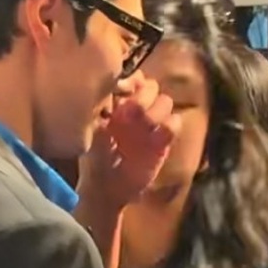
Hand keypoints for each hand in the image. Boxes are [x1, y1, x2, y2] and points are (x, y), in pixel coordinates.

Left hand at [80, 75, 181, 210]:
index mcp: (120, 103)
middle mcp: (138, 110)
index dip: (132, 80)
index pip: (133, 79)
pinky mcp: (164, 141)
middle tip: (130, 113)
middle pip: (152, 86)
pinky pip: (175, 123)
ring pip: (166, 101)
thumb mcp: (92, 133)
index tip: (122, 89)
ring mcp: (153, 125)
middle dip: (143, 96)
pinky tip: (157, 137)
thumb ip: (100, 112)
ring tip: (143, 126)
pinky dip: (169, 126)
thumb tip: (108, 93)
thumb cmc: (95, 159)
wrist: (107, 187)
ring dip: (155, 110)